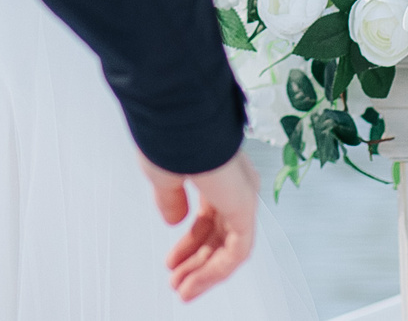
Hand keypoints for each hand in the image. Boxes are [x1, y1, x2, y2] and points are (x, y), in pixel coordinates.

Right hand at [140, 149, 257, 300]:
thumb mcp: (163, 176)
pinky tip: (197, 281)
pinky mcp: (245, 208)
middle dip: (196, 261)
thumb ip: (170, 200)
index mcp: (216, 174)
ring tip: (183, 290)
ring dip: (204, 271)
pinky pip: (237, 251)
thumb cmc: (170, 136)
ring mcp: (241, 196)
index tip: (171, 261)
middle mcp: (233, 185)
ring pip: (228, 247)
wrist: (179, 118)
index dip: (189, 243)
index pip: (208, 217)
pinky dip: (217, 270)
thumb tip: (174, 220)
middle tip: (177, 281)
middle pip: (218, 234)